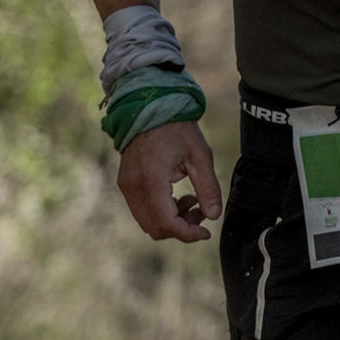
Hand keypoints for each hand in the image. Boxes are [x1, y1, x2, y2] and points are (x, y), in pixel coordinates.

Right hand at [116, 120, 223, 242]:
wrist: (150, 106)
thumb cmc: (177, 127)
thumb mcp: (200, 155)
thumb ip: (208, 188)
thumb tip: (214, 215)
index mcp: (152, 180)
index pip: (167, 223)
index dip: (188, 234)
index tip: (206, 231)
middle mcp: (134, 186)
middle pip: (155, 228)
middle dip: (181, 228)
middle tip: (200, 212)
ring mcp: (126, 185)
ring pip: (147, 222)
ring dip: (171, 221)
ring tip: (191, 201)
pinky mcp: (125, 183)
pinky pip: (142, 210)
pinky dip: (160, 211)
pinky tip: (177, 196)